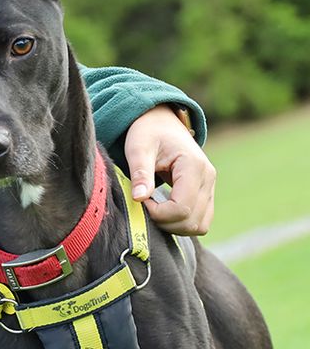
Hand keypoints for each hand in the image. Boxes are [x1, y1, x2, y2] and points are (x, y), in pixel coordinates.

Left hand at [124, 105, 215, 235]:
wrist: (160, 122)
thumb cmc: (147, 133)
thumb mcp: (138, 148)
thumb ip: (140, 173)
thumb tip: (138, 198)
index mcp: (193, 166)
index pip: (182, 207)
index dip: (158, 213)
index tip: (140, 200)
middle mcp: (208, 178)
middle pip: (192, 221)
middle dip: (164, 221)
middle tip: (144, 205)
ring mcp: (211, 187)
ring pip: (199, 225)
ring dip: (174, 225)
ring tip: (153, 208)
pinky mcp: (207, 193)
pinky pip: (200, 220)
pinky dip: (181, 223)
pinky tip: (163, 210)